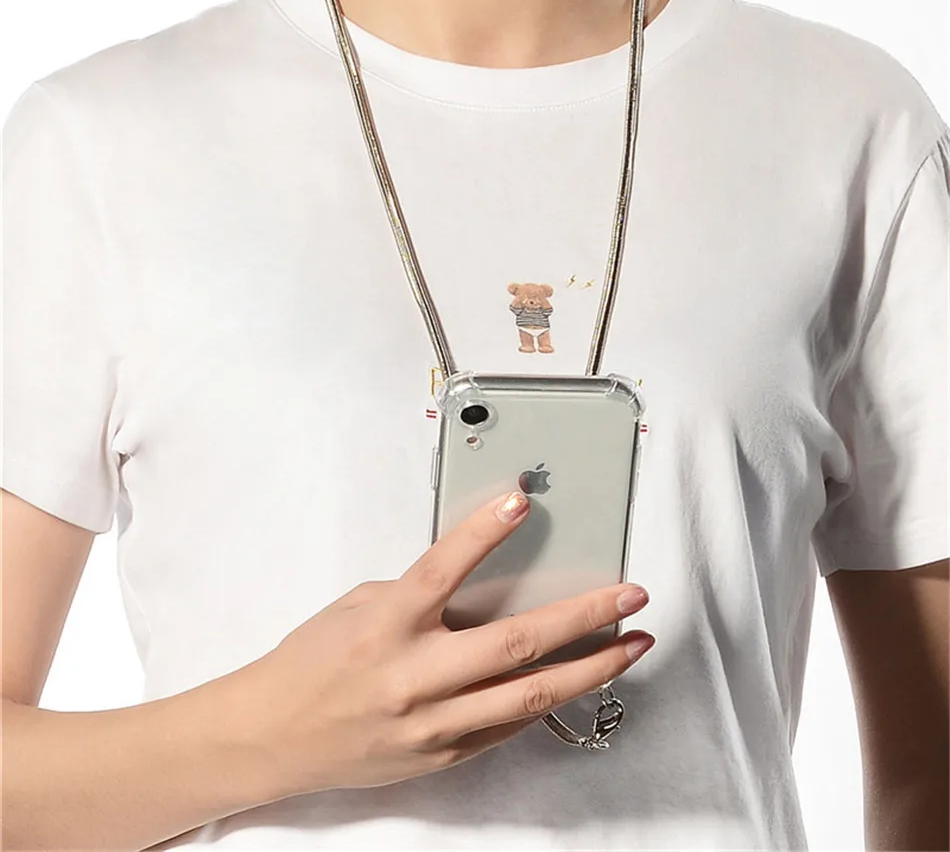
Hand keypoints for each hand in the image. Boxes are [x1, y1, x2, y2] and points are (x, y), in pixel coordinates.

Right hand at [244, 491, 652, 797]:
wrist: (274, 736)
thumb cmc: (313, 662)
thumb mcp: (359, 606)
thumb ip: (420, 594)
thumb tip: (479, 578)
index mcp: (386, 625)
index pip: (443, 569)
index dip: (484, 532)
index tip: (520, 503)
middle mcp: (414, 676)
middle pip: (516, 642)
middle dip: (585, 616)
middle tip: (629, 594)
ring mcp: (432, 723)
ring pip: (530, 695)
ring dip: (591, 667)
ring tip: (632, 644)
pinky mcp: (442, 754)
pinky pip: (508, 726)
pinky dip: (548, 698)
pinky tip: (580, 678)